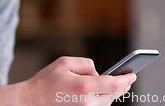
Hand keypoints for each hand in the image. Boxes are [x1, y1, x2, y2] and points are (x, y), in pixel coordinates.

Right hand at [20, 56, 136, 105]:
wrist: (31, 102)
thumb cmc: (46, 81)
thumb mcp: (64, 63)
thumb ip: (86, 64)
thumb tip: (98, 73)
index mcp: (85, 87)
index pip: (114, 84)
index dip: (126, 79)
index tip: (133, 74)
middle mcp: (88, 103)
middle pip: (113, 95)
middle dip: (121, 86)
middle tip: (128, 79)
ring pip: (106, 103)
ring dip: (111, 94)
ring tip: (119, 85)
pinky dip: (102, 101)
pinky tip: (104, 94)